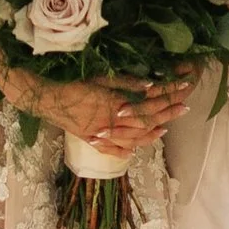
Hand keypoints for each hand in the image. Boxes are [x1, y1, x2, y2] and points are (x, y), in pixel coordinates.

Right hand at [34, 69, 194, 146]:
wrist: (44, 98)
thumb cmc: (70, 83)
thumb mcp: (98, 77)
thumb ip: (124, 83)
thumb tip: (150, 85)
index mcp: (114, 105)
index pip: (149, 103)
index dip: (168, 97)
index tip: (184, 90)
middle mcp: (111, 123)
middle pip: (145, 121)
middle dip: (167, 113)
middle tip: (184, 108)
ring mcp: (100, 135)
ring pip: (132, 139)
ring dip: (151, 134)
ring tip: (165, 129)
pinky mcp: (90, 139)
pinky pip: (112, 150)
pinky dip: (125, 150)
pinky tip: (135, 149)